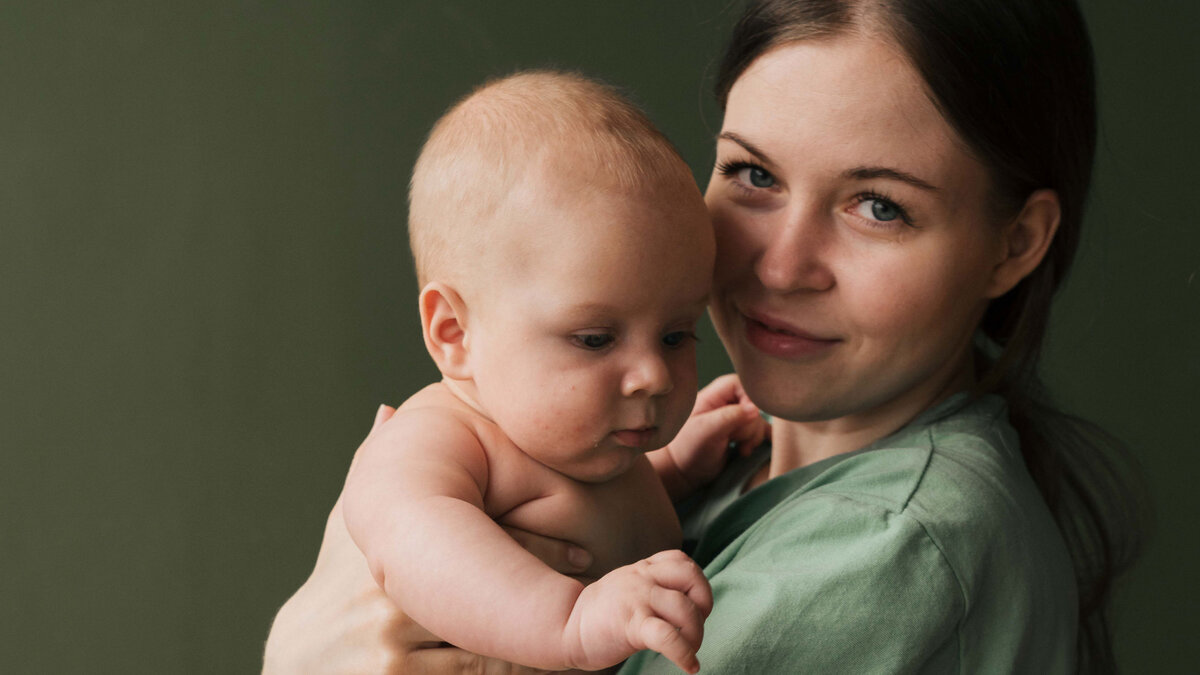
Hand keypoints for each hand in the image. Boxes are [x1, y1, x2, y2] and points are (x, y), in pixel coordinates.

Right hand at [263, 405, 594, 674]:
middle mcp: (391, 598)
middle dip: (544, 596)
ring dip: (537, 644)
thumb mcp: (348, 529)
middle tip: (590, 599)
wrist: (302, 659)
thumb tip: (389, 411)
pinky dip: (511, 671)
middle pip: (492, 596)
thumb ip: (373, 468)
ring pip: (490, 645)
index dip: (540, 548)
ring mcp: (394, 646)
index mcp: (390, 553)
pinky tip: (542, 667)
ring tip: (575, 635)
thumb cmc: (332, 588)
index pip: (484, 545)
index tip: (581, 554)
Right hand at [564, 550, 712, 673]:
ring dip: (696, 634)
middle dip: (704, 604)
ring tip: (689, 650)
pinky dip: (684, 654)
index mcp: (643, 568)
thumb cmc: (601, 612)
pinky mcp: (631, 625)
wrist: (564, 626)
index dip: (697, 585)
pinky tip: (689, 666)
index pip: (683, 561)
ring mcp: (637, 599)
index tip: (693, 607)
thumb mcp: (629, 586)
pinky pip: (668, 637)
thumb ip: (653, 583)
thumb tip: (686, 599)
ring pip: (685, 609)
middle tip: (693, 628)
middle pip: (692, 577)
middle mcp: (642, 578)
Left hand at [651, 374, 768, 498]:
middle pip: (752, 404)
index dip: (748, 399)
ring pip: (757, 420)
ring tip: (739, 450)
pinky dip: (759, 441)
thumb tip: (755, 408)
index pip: (740, 384)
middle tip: (733, 439)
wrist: (683, 472)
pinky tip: (750, 449)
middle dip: (749, 425)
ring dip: (753, 437)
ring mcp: (734, 420)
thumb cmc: (688, 449)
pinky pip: (761, 431)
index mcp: (713, 396)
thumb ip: (729, 416)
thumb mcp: (706, 431)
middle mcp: (725, 405)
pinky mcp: (741, 435)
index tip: (745, 418)